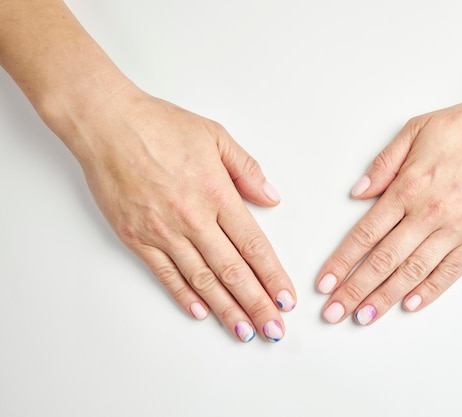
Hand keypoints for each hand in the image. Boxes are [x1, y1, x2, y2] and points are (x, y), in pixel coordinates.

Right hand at [72, 88, 295, 342]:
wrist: (106, 124)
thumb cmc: (159, 125)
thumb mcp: (215, 136)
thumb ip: (247, 169)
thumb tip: (271, 197)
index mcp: (216, 193)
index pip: (253, 245)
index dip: (272, 276)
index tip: (286, 298)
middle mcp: (193, 218)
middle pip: (232, 271)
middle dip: (257, 304)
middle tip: (274, 329)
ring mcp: (163, 231)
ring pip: (202, 279)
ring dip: (226, 310)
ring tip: (244, 331)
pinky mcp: (136, 237)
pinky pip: (165, 273)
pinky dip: (183, 295)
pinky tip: (201, 312)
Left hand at [317, 91, 461, 324]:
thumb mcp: (415, 130)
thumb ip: (383, 164)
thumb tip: (357, 192)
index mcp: (408, 188)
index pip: (365, 234)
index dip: (341, 262)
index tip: (325, 282)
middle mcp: (429, 214)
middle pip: (383, 260)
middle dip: (355, 289)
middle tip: (334, 312)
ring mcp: (458, 229)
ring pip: (413, 272)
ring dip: (385, 297)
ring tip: (363, 318)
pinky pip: (450, 272)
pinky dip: (429, 291)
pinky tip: (409, 305)